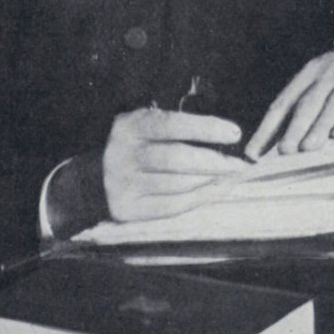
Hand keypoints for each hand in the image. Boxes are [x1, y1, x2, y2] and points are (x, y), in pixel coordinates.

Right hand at [103, 108, 244, 221]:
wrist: (93, 177)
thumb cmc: (136, 146)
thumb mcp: (146, 125)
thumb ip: (178, 126)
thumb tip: (226, 134)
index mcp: (130, 125)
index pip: (172, 124)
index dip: (205, 128)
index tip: (234, 133)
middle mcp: (123, 153)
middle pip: (176, 158)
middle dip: (214, 161)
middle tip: (240, 164)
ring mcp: (122, 183)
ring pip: (177, 185)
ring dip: (210, 181)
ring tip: (232, 177)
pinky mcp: (126, 209)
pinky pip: (171, 206)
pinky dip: (199, 199)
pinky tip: (216, 191)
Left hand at [245, 25, 333, 158]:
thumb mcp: (321, 80)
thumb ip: (302, 107)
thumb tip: (277, 144)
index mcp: (307, 75)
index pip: (282, 104)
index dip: (266, 129)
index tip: (253, 153)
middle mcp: (326, 76)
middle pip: (306, 103)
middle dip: (294, 128)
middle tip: (284, 152)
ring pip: (332, 104)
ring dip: (319, 126)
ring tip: (307, 148)